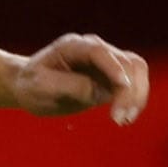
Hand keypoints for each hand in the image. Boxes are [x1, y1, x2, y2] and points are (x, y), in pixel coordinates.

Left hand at [11, 34, 147, 123]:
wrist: (30, 88)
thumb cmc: (31, 85)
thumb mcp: (41, 86)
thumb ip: (69, 86)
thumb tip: (98, 91)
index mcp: (72, 46)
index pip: (99, 52)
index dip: (113, 67)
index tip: (122, 86)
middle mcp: (93, 49)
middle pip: (124, 61)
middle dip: (128, 89)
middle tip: (120, 119)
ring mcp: (106, 61)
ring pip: (136, 69)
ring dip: (138, 94)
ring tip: (125, 120)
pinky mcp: (113, 76)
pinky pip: (135, 81)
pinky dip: (135, 98)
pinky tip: (127, 116)